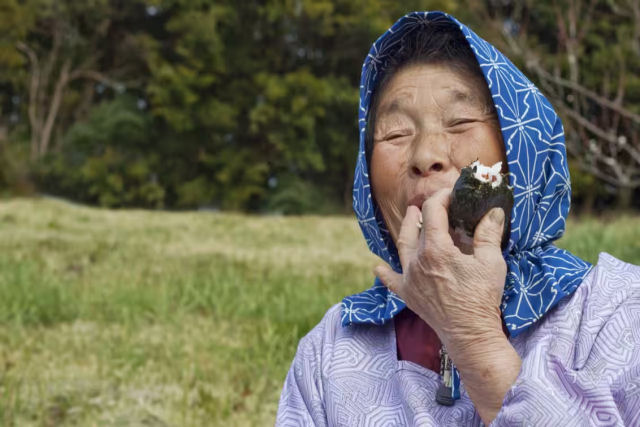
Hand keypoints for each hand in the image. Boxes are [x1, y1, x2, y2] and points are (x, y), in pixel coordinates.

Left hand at [374, 189, 519, 423]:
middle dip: (425, 213)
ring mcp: (410, 279)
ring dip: (405, 231)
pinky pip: (392, 281)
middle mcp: (417, 261)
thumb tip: (494, 211)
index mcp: (436, 249)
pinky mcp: (408, 295)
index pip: (433, 212)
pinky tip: (378, 267)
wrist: (470, 334)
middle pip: (417, 228)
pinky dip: (385, 273)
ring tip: (409, 219)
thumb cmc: (482, 297)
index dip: (441, 198)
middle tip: (431, 204)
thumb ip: (489, 233)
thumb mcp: (491, 262)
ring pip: (402, 248)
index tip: (451, 194)